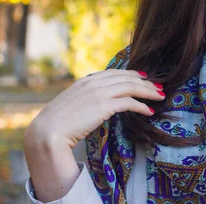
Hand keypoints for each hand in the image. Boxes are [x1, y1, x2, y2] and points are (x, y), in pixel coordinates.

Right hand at [25, 69, 164, 149]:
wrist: (47, 132)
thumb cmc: (57, 123)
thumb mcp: (72, 104)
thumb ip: (85, 98)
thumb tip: (97, 103)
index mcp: (86, 81)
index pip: (114, 73)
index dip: (132, 74)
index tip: (143, 77)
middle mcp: (94, 83)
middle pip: (126, 78)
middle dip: (145, 82)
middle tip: (158, 87)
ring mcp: (99, 93)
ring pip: (131, 87)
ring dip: (148, 92)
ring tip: (159, 97)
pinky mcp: (104, 106)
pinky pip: (129, 103)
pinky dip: (142, 106)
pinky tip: (149, 111)